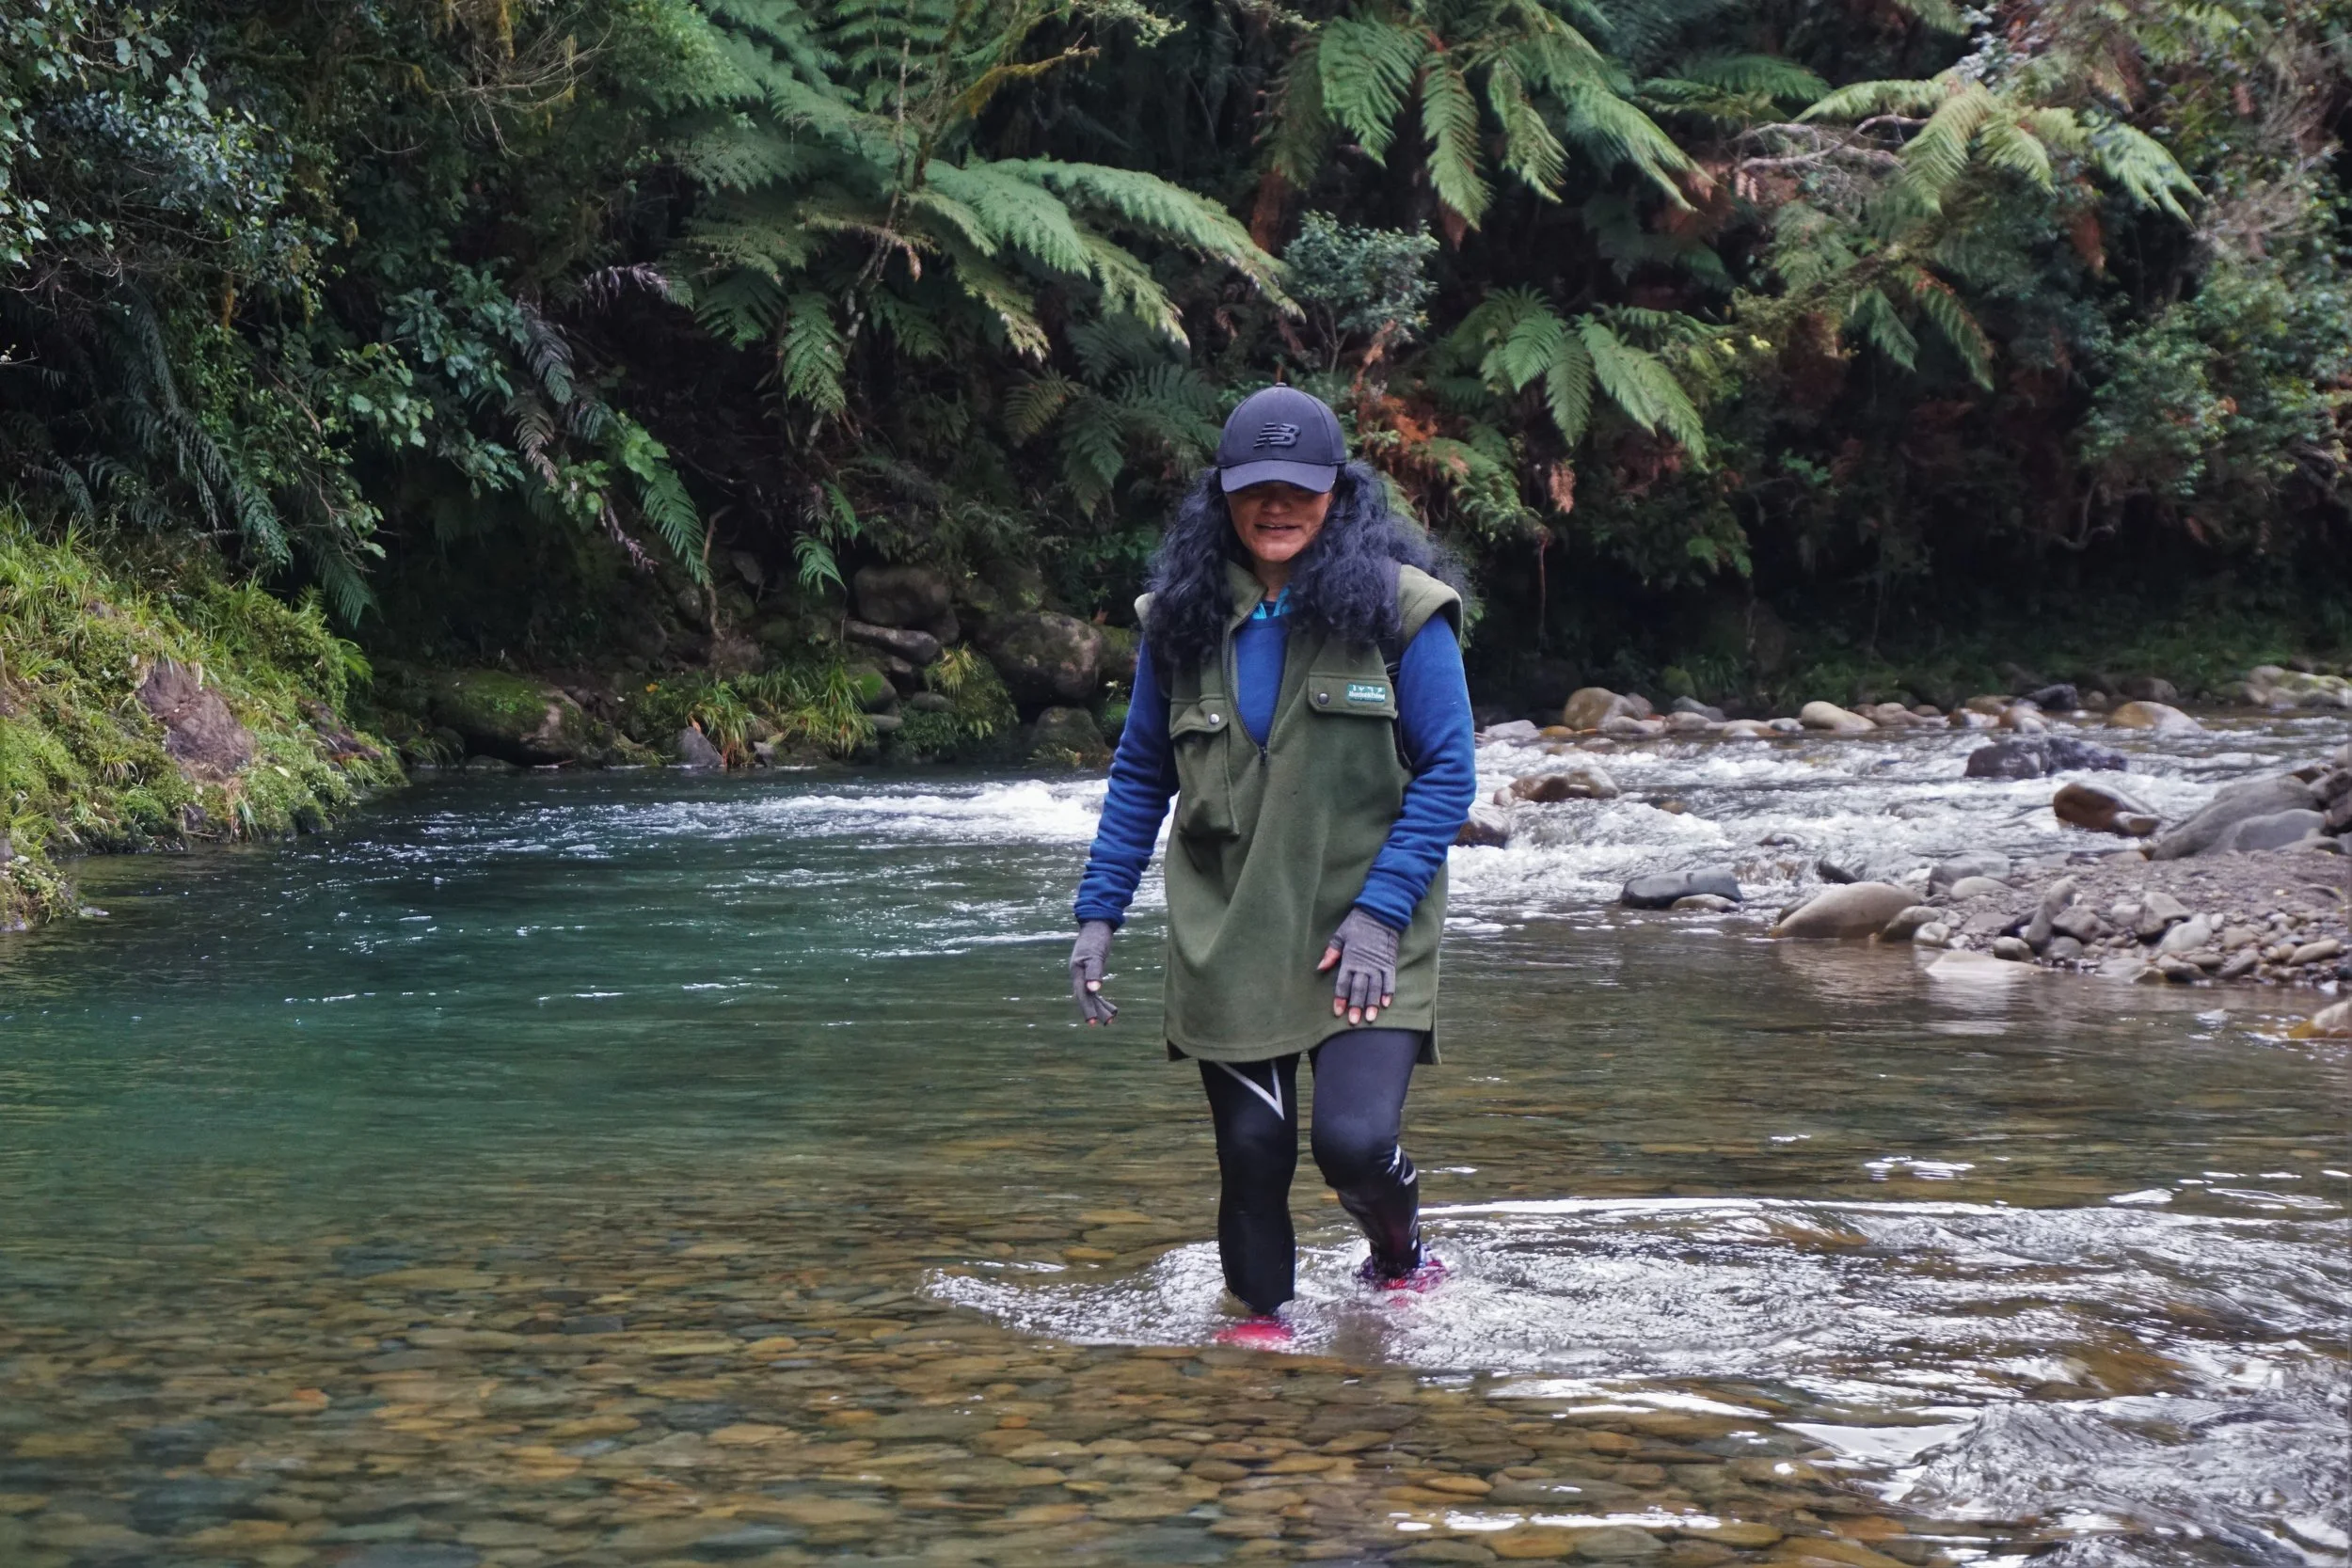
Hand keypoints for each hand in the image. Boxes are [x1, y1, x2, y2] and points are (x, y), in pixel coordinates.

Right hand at [1069, 920, 1118, 1024]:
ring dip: (1100, 1006)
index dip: (1087, 1009)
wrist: (1095, 924)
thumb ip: (1094, 972)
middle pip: (1086, 997)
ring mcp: (1084, 974)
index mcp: (1077, 972)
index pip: (1082, 995)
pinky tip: (1110, 1006)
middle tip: (1109, 1023)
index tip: (1093, 1022)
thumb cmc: (1096, 938)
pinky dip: (1102, 998)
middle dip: (1096, 1010)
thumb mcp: (1095, 955)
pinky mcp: (1091, 972)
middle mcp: (1079, 975)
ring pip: (1091, 995)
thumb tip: (1094, 990)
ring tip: (1112, 1018)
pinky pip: (1094, 989)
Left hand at [1318, 908, 1398, 1024]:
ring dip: (1372, 1003)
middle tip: (1354, 1021)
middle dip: (1356, 1006)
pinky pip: (1389, 979)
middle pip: (1359, 989)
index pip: (1343, 983)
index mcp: (1350, 959)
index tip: (1337, 1011)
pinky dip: (1388, 991)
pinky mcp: (1389, 962)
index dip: (1340, 998)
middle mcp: (1364, 964)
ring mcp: (1378, 964)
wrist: (1380, 913)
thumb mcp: (1340, 935)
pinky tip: (1386, 1003)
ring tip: (1370, 1018)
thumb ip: (1331, 953)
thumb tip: (1320, 968)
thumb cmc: (1357, 924)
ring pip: (1375, 987)